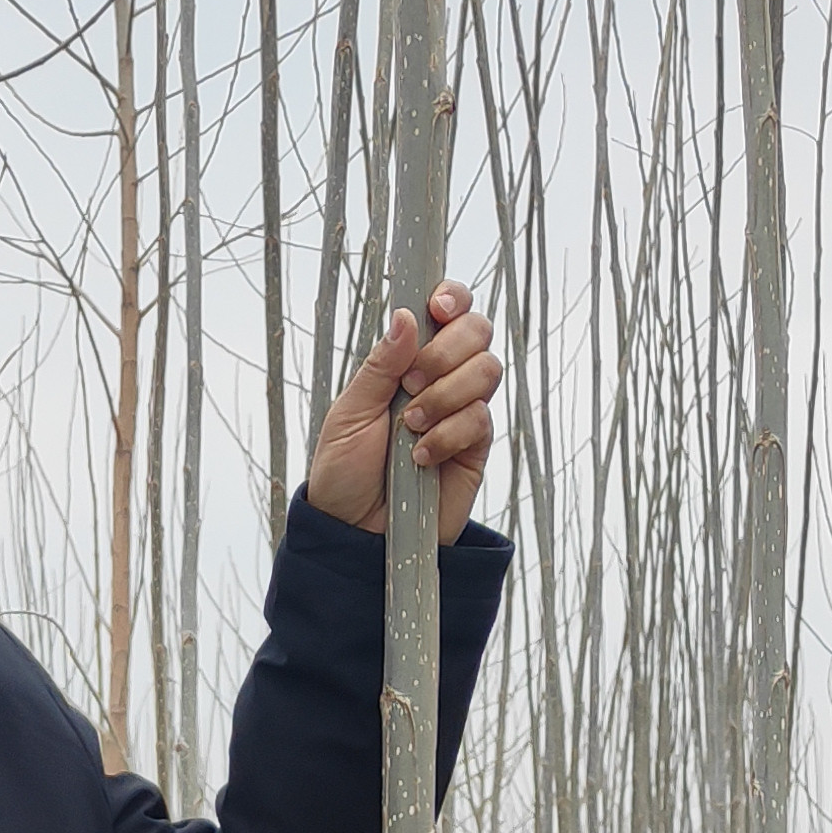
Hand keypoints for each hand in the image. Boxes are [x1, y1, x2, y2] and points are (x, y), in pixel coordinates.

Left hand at [303, 283, 499, 545]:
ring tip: (411, 427)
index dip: (451, 298)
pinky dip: (450, 434)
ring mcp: (461, 411)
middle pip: (477, 331)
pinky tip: (422, 458)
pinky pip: (481, 421)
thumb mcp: (350, 414)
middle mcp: (440, 378)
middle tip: (412, 384)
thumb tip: (407, 316)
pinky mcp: (475, 448)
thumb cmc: (345, 473)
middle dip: (448, 350)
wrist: (357, 534)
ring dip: (446, 395)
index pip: (445, 311)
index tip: (437, 308)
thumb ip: (380, 366)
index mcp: (406, 361)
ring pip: (487, 371)